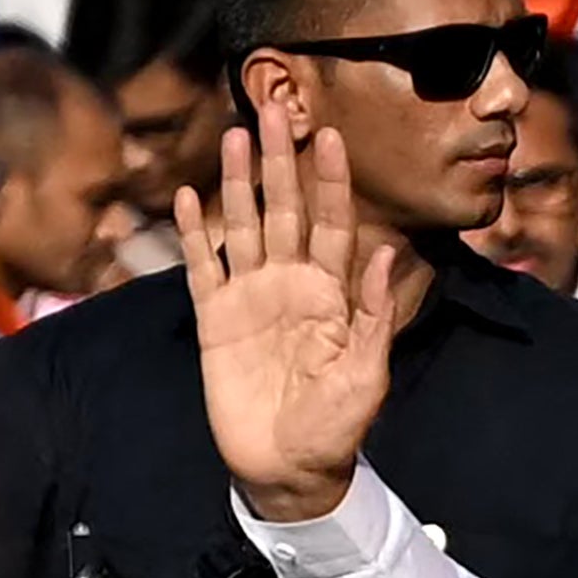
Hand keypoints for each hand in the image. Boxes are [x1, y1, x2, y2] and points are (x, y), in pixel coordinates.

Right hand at [178, 106, 406, 521]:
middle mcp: (290, 285)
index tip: (330, 134)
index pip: (332, 225)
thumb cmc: (336, 428)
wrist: (289, 470)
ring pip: (243, 226)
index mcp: (332, 295)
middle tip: (273, 107)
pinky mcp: (216, 320)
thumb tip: (387, 255)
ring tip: (236, 137)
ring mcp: (251, 298)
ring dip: (239, 183)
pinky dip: (195, 234)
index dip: (330, 181)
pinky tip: (190, 197)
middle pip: (284, 210)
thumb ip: (374, 316)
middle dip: (280, 161)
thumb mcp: (366, 376)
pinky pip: (203, 268)